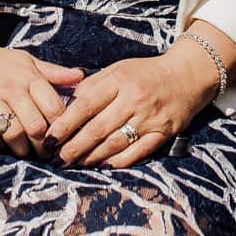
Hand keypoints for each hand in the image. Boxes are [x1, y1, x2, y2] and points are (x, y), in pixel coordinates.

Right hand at [0, 40, 82, 158]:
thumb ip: (53, 72)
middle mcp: (11, 88)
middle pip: (36, 126)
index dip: (61, 127)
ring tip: (26, 152)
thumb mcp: (25, 61)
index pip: (53, 107)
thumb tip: (81, 76)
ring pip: (14, 135)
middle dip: (43, 146)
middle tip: (45, 152)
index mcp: (28, 76)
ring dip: (23, 150)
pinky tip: (4, 145)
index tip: (62, 138)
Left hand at [48, 49, 219, 168]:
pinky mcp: (163, 133)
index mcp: (119, 80)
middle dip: (73, 147)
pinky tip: (102, 166)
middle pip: (98, 128)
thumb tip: (64, 104)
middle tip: (57, 158)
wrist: (186, 76)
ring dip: (91, 157)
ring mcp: (150, 118)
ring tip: (74, 164)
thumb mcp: (117, 70)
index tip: (50, 137)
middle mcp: (134, 99)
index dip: (65, 123)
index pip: (86, 104)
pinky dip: (118, 161)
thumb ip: (92, 86)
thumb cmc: (145, 73)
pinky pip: (137, 152)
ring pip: (114, 143)